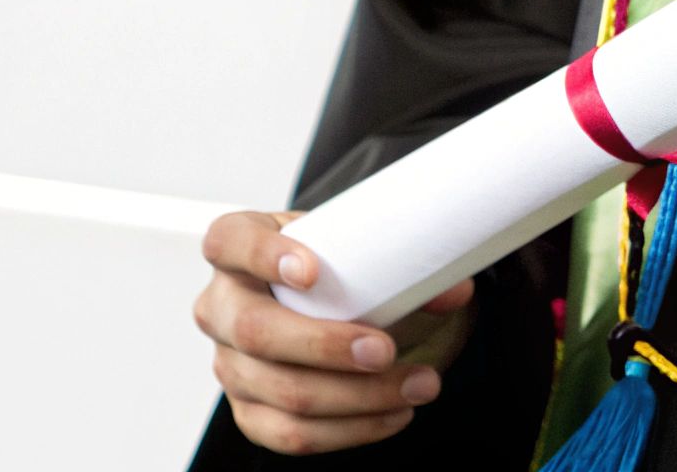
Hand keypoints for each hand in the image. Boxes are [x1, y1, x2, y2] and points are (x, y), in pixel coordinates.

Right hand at [194, 211, 476, 455]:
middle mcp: (220, 305)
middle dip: (325, 345)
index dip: (263, 256)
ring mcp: (228, 362)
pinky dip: (350, 430)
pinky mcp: (248, 410)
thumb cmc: (335, 267)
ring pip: (281, 391)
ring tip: (418, 385)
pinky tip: (394, 414)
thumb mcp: (359, 248)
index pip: (229, 241)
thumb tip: (455, 290)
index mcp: (237, 246)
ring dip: (358, 396)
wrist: (326, 303)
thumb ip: (404, 261)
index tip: (312, 272)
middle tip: (384, 349)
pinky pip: (290, 435)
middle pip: (253, 330)